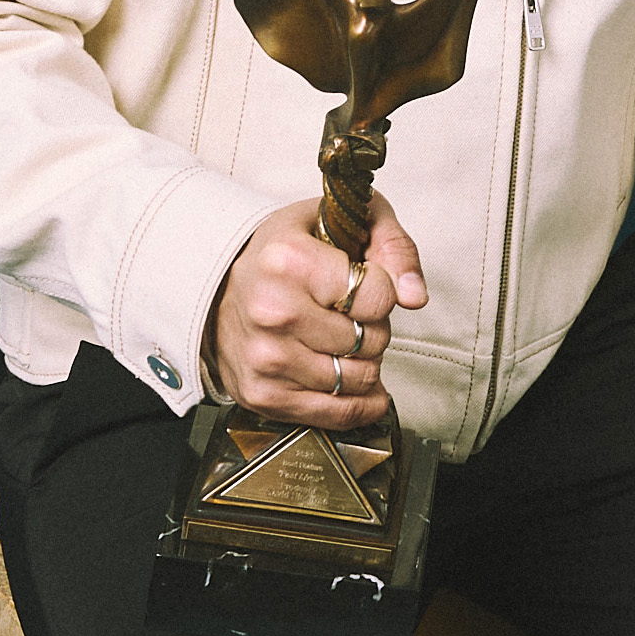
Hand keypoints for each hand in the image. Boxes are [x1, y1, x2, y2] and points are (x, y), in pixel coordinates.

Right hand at [208, 193, 425, 431]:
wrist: (220, 285)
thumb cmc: (289, 249)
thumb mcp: (345, 221)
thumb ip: (394, 247)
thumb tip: (415, 297)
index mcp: (290, 261)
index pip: (378, 297)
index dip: (384, 291)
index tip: (365, 283)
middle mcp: (273, 312)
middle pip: (370, 341)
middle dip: (374, 327)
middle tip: (349, 312)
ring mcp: (265, 359)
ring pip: (358, 379)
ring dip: (364, 362)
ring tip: (341, 338)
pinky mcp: (261, 395)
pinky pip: (334, 414)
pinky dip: (358, 403)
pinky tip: (359, 385)